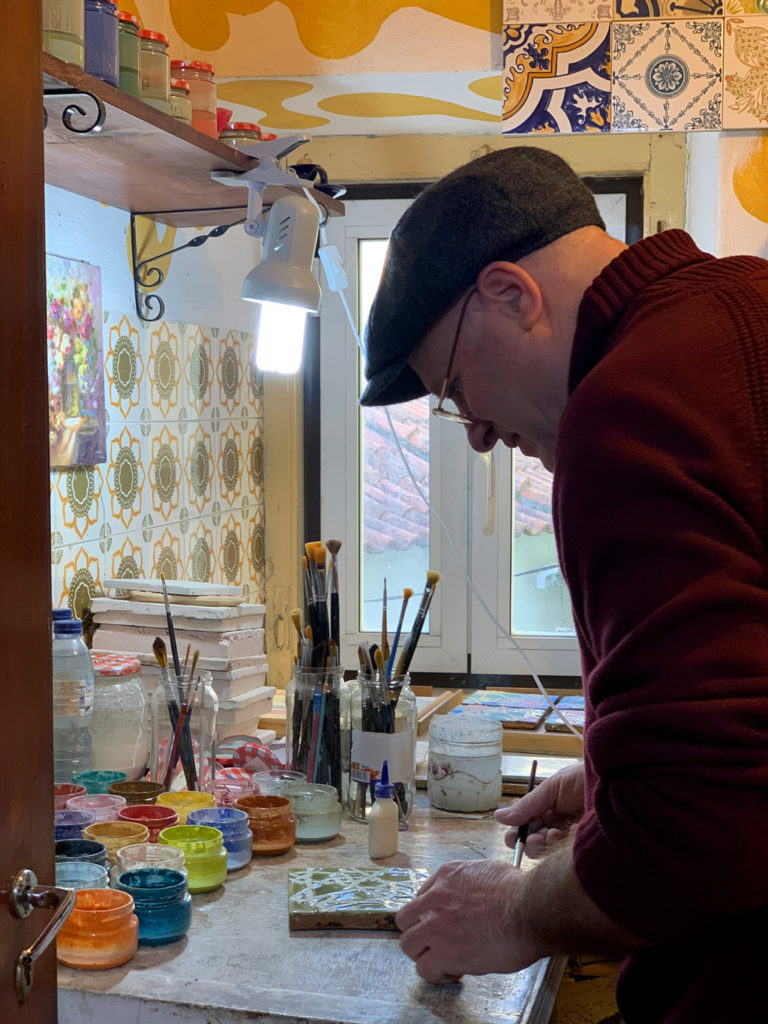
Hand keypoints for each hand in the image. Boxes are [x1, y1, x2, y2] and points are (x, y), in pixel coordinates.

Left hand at [395, 859, 541, 982]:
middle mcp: (435, 898)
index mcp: (446, 876)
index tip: (439, 923)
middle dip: (419, 932)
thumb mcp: (490, 870)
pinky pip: (424, 968)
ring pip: (408, 944)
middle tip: (434, 942)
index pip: (421, 896)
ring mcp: (435, 926)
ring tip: (439, 959)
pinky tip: (449, 972)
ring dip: (422, 953)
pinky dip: (435, 974)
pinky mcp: (443, 953)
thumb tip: (476, 893)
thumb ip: (472, 882)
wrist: (527, 910)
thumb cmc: (519, 892)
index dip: (429, 913)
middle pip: (406, 919)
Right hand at [495, 763, 584, 857]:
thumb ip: (527, 805)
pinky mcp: (587, 850)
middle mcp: (562, 825)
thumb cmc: (587, 779)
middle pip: (536, 842)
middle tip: (535, 838)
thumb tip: (498, 816)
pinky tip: (568, 837)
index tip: (513, 838)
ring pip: (549, 852)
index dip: (519, 833)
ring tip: (554, 834)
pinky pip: (565, 858)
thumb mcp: (553, 788)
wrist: (622, 784)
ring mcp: (575, 838)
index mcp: (552, 809)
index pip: (529, 826)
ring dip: (545, 845)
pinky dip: (561, 848)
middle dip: (531, 842)